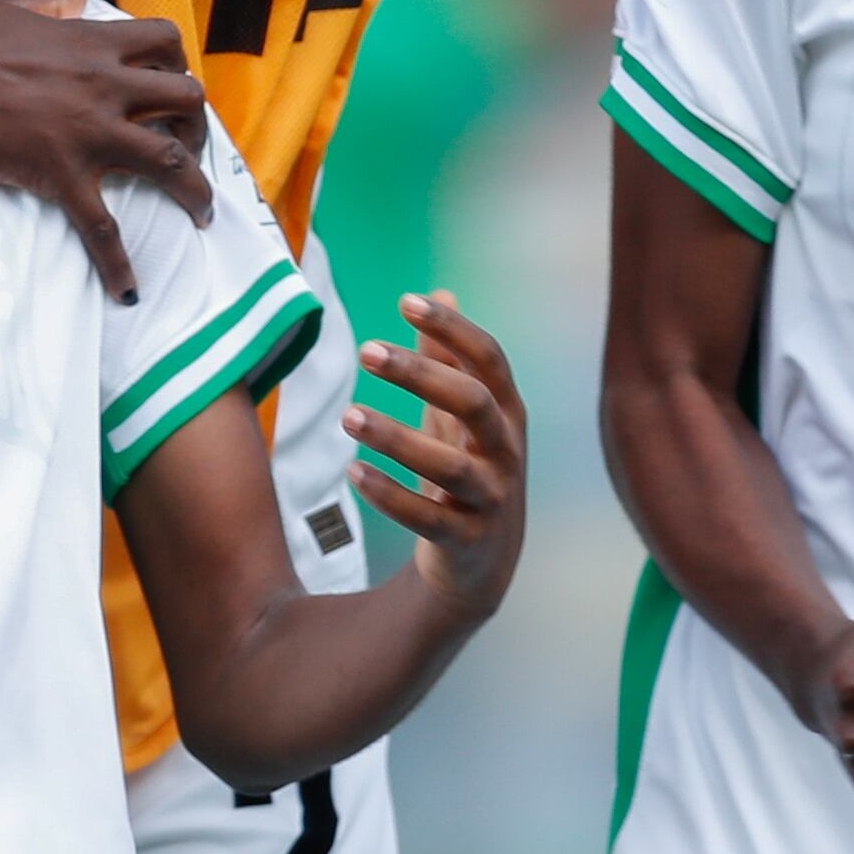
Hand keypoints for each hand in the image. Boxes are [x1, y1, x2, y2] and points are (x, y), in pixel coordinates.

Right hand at [0, 0, 213, 299]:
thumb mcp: (12, 7)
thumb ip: (52, 6)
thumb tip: (74, 3)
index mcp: (92, 42)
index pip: (166, 42)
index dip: (179, 65)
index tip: (170, 89)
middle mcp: (103, 83)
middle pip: (188, 99)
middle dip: (198, 126)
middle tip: (186, 149)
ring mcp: (85, 130)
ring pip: (171, 162)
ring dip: (196, 191)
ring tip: (199, 214)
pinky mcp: (56, 172)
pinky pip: (102, 226)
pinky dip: (119, 263)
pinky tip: (127, 289)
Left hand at [345, 292, 527, 622]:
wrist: (482, 564)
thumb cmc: (467, 471)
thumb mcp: (460, 414)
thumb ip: (447, 357)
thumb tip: (440, 289)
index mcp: (506, 412)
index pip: (488, 358)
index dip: (452, 327)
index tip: (405, 300)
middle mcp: (505, 451)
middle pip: (473, 402)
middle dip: (421, 374)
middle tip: (365, 350)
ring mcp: (490, 497)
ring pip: (450, 465)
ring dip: (395, 437)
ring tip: (348, 415)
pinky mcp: (465, 539)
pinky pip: (427, 518)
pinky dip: (390, 495)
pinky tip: (353, 472)